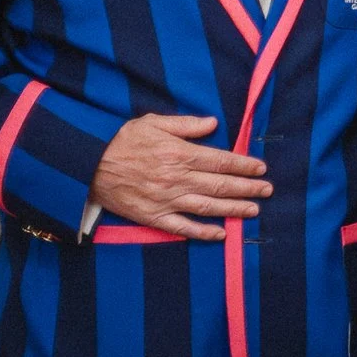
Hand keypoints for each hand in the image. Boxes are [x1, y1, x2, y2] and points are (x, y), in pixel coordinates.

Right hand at [87, 113, 269, 241]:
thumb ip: (186, 124)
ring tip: (253, 211)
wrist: (88, 166)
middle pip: (220, 185)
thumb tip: (213, 123)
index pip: (221, 161)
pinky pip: (182, 228)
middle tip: (268, 190)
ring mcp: (166, 200)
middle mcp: (177, 179)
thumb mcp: (154, 123)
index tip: (261, 169)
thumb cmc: (122, 142)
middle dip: (247, 188)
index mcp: (180, 155)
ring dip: (233, 209)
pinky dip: (202, 232)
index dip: (244, 166)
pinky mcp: (153, 217)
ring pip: (207, 207)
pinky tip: (220, 234)